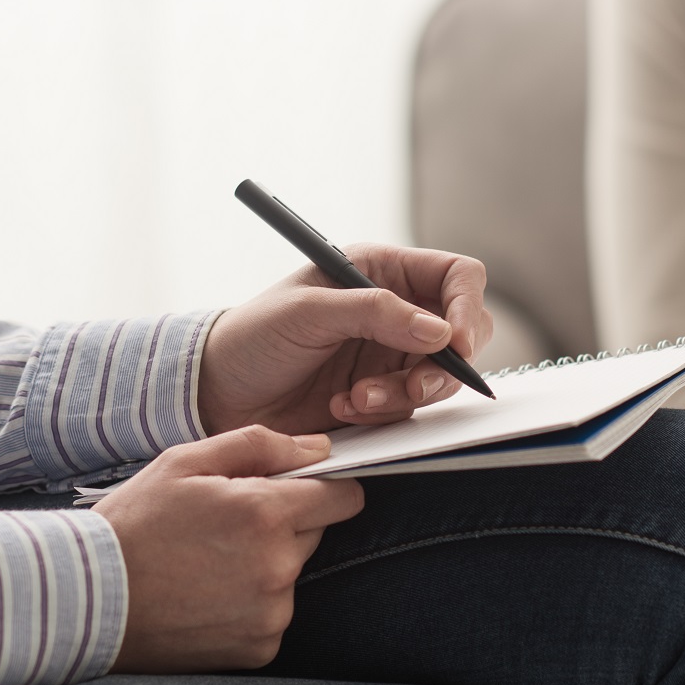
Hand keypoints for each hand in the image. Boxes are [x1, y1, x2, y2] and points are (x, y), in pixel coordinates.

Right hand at [94, 425, 364, 670]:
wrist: (87, 600)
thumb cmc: (134, 523)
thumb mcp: (185, 462)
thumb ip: (260, 445)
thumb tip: (318, 448)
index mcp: (264, 514)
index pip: (343, 497)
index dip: (324, 487)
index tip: (299, 488)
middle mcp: (277, 567)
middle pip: (314, 532)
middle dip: (282, 522)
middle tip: (225, 525)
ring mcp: (270, 614)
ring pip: (292, 573)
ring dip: (266, 563)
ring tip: (207, 562)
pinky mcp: (259, 649)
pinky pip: (273, 613)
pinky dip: (251, 603)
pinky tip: (207, 595)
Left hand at [198, 243, 492, 434]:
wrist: (217, 393)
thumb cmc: (253, 336)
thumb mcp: (309, 311)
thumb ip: (375, 312)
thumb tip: (441, 332)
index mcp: (382, 271)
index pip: (455, 276)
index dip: (467, 306)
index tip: (458, 343)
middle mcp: (396, 310)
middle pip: (463, 331)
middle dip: (445, 364)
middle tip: (414, 385)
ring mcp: (390, 355)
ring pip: (440, 377)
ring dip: (405, 393)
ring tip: (357, 398)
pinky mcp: (381, 396)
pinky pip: (410, 409)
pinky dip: (384, 413)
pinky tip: (343, 407)